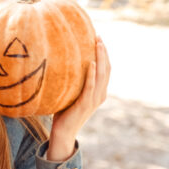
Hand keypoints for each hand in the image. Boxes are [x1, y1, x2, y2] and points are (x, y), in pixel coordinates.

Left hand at [47, 36, 110, 160]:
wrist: (62, 132)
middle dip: (103, 51)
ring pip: (102, 75)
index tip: (98, 38)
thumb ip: (73, 82)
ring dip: (101, 58)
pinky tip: (92, 63)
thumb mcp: (71, 94)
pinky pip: (90, 87)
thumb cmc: (64, 112)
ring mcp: (94, 100)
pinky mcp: (85, 104)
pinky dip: (93, 75)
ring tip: (98, 43)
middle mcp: (100, 95)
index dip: (104, 54)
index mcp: (99, 92)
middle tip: (99, 36)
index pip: (106, 69)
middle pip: (107, 68)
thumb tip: (61, 63)